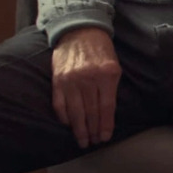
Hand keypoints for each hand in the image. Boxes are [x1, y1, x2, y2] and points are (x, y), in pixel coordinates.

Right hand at [52, 27, 121, 147]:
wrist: (80, 30)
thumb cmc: (101, 49)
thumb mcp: (114, 65)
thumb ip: (111, 87)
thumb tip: (107, 113)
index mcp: (107, 75)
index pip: (106, 107)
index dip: (105, 124)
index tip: (105, 137)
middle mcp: (88, 79)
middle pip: (91, 112)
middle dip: (92, 130)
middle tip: (93, 142)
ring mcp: (71, 80)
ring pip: (75, 112)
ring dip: (79, 129)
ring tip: (82, 140)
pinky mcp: (58, 80)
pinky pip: (60, 104)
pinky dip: (64, 117)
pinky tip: (69, 125)